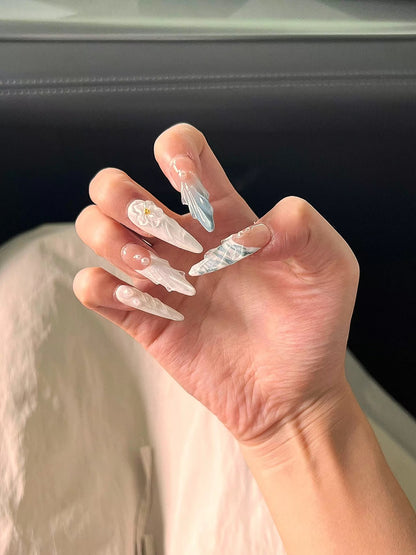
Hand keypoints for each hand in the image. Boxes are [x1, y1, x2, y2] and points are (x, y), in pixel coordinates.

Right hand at [74, 123, 358, 445]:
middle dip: (122, 195)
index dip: (175, 151)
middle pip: (117, 188)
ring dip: (110, 239)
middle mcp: (183, 240)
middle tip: (161, 232)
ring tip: (151, 269)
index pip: (182, 152)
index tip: (188, 182)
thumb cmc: (313, 326)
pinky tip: (141, 302)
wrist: (291, 392)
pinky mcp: (145, 319)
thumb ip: (305, 228)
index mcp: (223, 215)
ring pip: (96, 230)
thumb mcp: (330, 268)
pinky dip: (100, 287)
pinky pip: (93, 289)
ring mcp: (160, 279)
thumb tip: (253, 229)